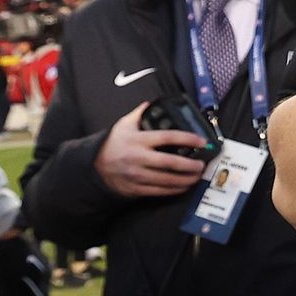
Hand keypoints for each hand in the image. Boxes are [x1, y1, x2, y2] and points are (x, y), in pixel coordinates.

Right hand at [94, 102, 208, 197]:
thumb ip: (139, 114)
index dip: (187, 139)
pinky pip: (159, 191)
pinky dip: (174, 190)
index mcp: (138, 140)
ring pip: (166, 180)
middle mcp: (138, 158)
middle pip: (170, 162)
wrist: (94, 165)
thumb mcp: (123, 125)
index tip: (201, 141)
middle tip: (202, 164)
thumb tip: (151, 104)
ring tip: (196, 176)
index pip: (167, 137)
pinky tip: (183, 186)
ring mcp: (137, 175)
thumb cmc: (112, 144)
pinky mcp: (136, 188)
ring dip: (185, 179)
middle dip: (190, 165)